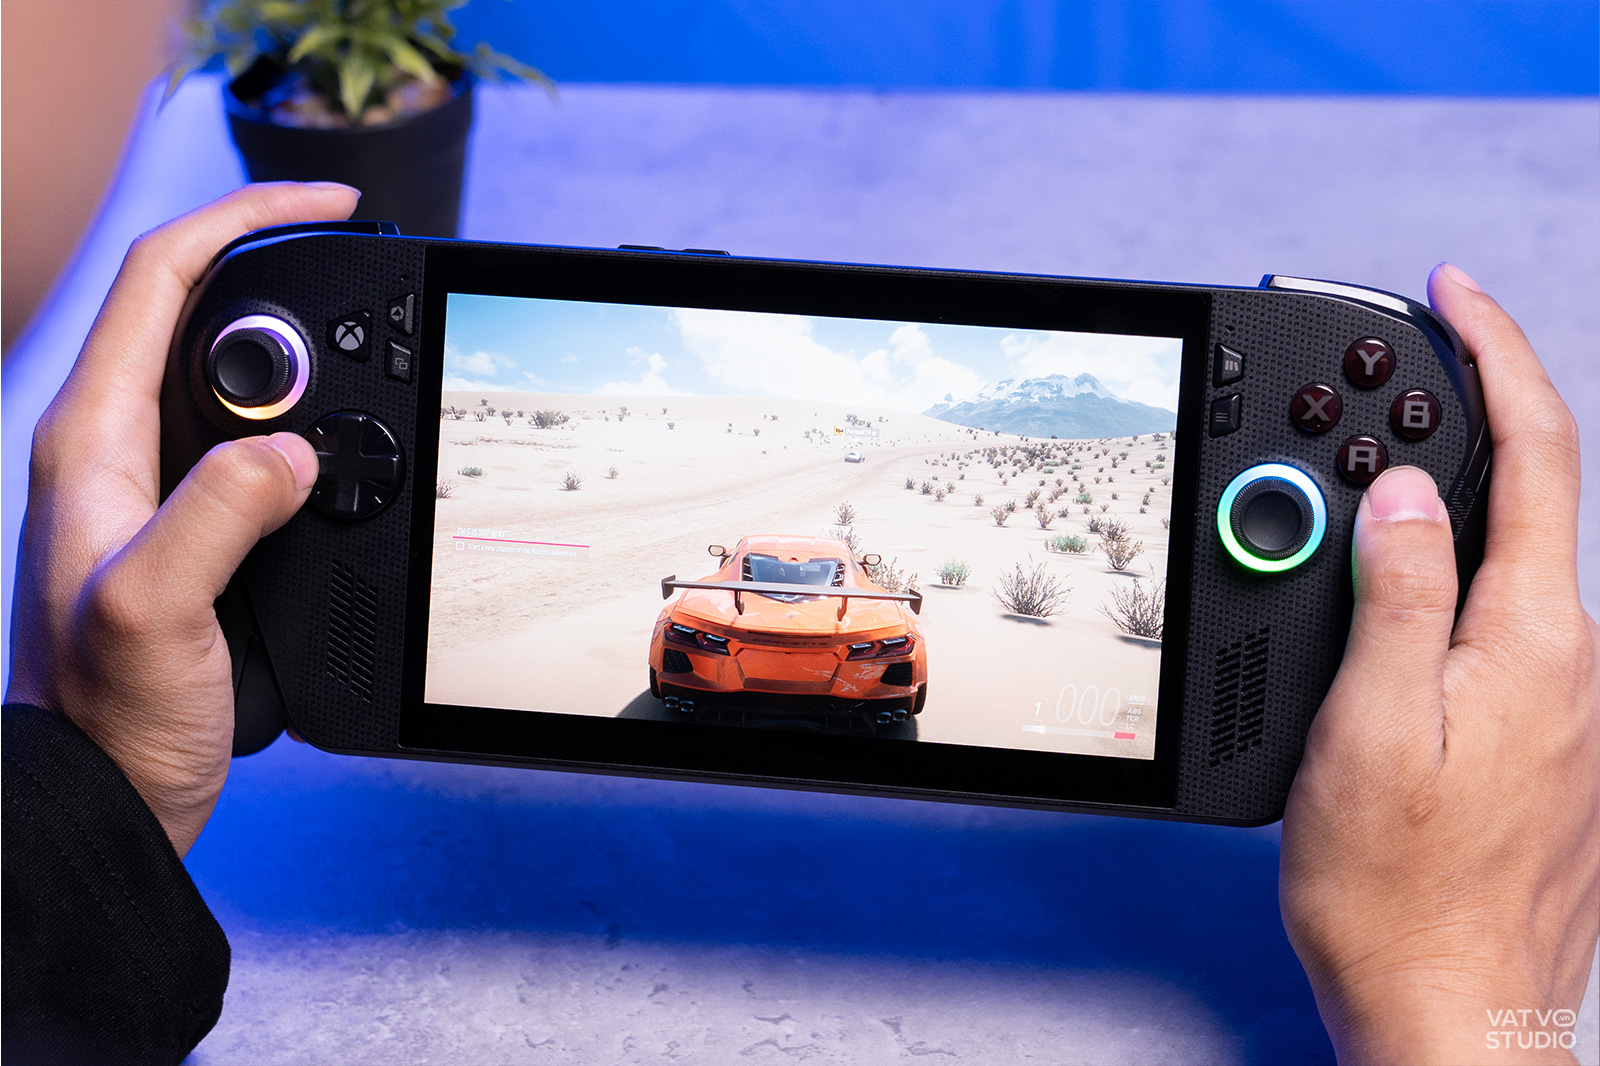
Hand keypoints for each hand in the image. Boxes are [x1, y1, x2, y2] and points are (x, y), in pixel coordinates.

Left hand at [6, 183, 360, 855]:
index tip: (330, 206)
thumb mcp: (156, 610)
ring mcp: (155, 484)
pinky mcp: (192, 524)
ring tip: (372, 345)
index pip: (162, 280)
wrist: (107, 790)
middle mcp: (117, 444)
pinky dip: (311, 421)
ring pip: (235, 377)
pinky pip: (256, 442)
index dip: (245, 220)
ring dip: (304, 351)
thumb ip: (221, 515)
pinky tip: (350, 441)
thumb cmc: (104, 713)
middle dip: (284, 269)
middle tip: (365, 266)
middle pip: (201, 310)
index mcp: (91, 437)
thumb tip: (299, 453)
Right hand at [1280, 264, 1599, 1063]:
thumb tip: (1409, 491)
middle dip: (1468, 415)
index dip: (1498, 356)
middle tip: (1390, 379)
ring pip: (1511, 561)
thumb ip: (1398, 596)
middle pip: (1533, 496)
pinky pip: (1500, 622)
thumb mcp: (1368, 729)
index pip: (1537, 457)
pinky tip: (1397, 605)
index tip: (1455, 295)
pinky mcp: (1546, 740)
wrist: (1450, 1006)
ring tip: (1364, 500)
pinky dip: (1451, 577)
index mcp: (1534, 643)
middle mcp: (1573, 663)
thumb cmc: (1397, 887)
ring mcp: (1567, 704)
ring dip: (1451, 502)